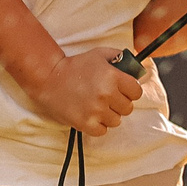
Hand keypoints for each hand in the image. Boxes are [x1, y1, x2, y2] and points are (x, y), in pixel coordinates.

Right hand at [27, 48, 145, 134]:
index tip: (123, 90)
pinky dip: (98, 125)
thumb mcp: (99, 54)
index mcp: (112, 77)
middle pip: (128, 108)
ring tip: (97, 106)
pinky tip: (91, 115)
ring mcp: (96, 111)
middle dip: (119, 103)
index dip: (131, 91)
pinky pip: (103, 131)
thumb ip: (120, 58)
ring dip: (109, 115)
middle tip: (107, 97)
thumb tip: (137, 68)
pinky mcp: (85, 124)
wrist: (49, 78)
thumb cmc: (76, 66)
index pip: (137, 92)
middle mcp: (106, 95)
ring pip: (116, 121)